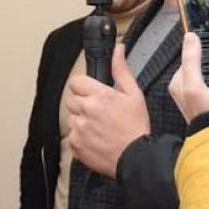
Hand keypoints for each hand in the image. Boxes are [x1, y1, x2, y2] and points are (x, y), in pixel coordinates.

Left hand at [67, 44, 149, 177]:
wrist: (136, 158)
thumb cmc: (136, 126)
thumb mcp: (134, 94)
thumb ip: (121, 70)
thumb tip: (118, 50)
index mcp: (98, 95)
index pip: (75, 82)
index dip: (84, 87)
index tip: (92, 93)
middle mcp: (85, 110)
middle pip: (72, 100)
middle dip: (83, 104)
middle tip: (100, 113)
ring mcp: (78, 128)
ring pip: (71, 118)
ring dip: (81, 121)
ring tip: (100, 127)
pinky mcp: (74, 144)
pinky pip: (72, 135)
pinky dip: (81, 137)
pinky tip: (96, 139)